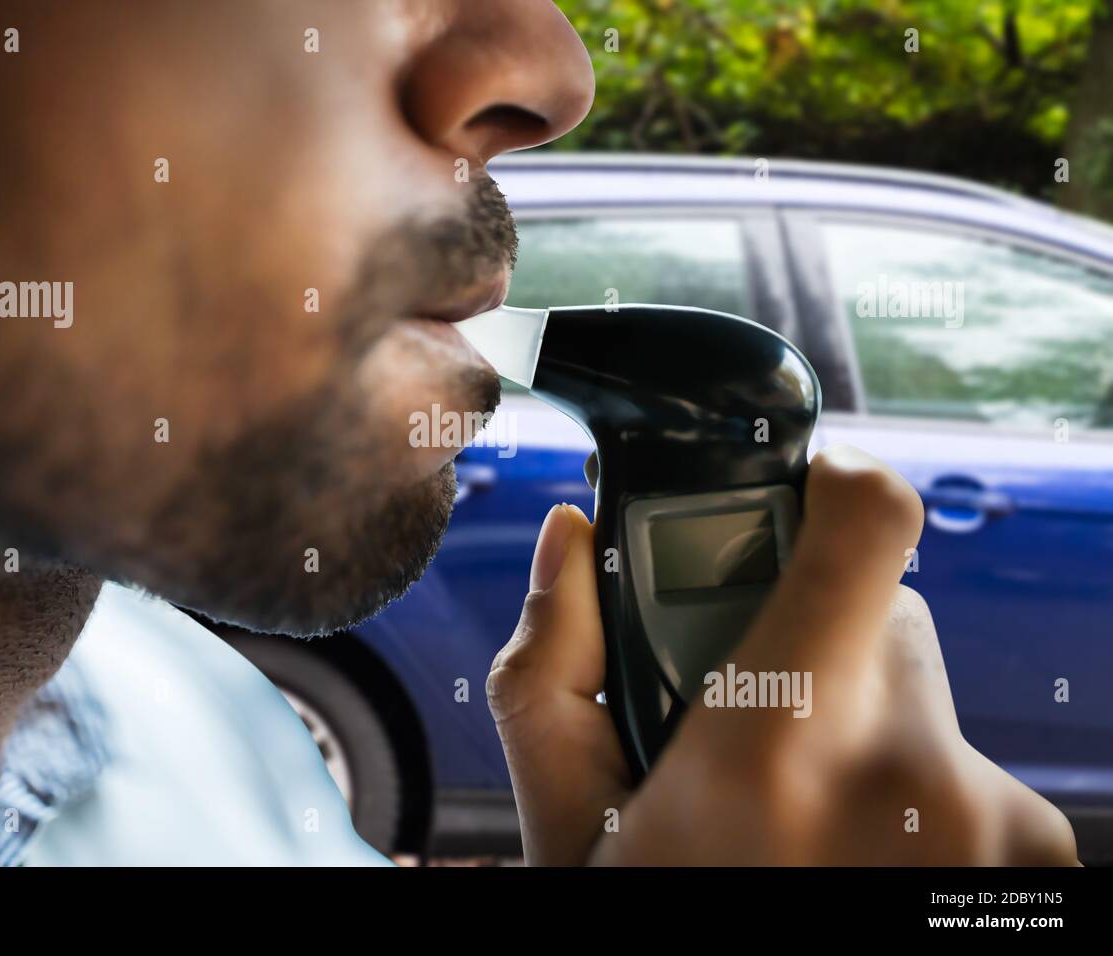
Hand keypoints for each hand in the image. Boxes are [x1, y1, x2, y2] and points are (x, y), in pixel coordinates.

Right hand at [487, 444, 1078, 864]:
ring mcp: (995, 826)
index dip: (833, 485)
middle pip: (880, 610)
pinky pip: (966, 768)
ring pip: (919, 697)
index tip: (797, 499)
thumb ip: (554, 668)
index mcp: (778, 745)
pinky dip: (910, 793)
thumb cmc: (664, 926)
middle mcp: (911, 776)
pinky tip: (850, 854)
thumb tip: (571, 541)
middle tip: (748, 717)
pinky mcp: (1039, 859)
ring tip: (797, 817)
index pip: (871, 523)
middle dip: (811, 637)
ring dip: (858, 727)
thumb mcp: (576, 833)